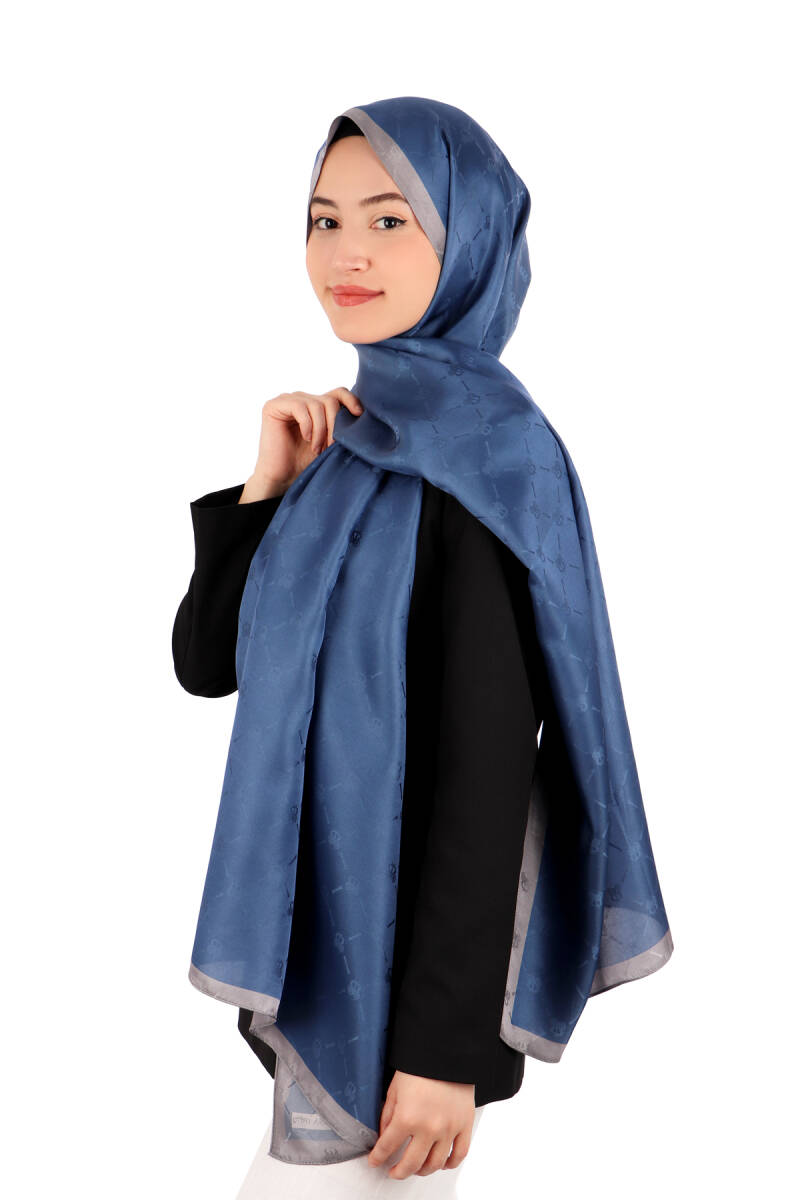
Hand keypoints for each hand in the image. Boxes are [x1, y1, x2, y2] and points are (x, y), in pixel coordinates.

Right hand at [248, 387, 363, 497]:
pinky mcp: (273, 406)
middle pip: (329, 400)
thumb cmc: (306, 462)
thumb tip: (363, 413)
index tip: (359, 414)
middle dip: (334, 425)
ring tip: (317, 449)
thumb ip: (341, 425)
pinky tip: (306, 438)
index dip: (350, 400)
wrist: (283, 477)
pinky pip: (299, 407)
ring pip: (316, 405)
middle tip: (330, 447)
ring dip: (321, 430)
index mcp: (316, 405)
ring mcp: (287, 400)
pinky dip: (307, 425)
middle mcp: (302, 399)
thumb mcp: (330, 441)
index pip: (338, 393)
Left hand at [367, 1070, 476, 1179]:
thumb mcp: (395, 1090)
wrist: (446, 1052)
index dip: (378, 1157)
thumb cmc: (419, 1067)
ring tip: (416, 1169)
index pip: (387, 1147)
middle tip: (394, 1172)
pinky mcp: (464, 1125)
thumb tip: (384, 1136)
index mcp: (407, 1118)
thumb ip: (388, 1115)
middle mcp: (428, 1128)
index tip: (375, 1161)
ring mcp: (448, 1129)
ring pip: (434, 1164)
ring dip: (422, 1171)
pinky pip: (459, 1154)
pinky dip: (450, 1164)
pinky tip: (441, 1164)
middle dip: (399, 1172)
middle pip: (411, 1164)